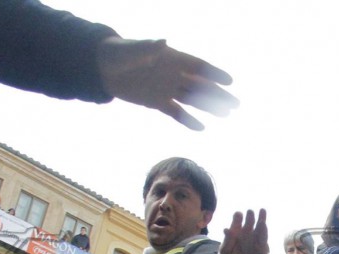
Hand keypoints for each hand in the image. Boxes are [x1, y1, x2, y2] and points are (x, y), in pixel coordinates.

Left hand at [95, 37, 238, 130]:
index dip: (214, 73)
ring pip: (192, 99)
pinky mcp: (157, 102)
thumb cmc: (118, 53)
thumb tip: (163, 41)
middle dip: (218, 94)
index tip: (229, 82)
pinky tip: (201, 128)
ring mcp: (167, 89)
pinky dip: (187, 120)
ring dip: (209, 107)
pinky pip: (176, 112)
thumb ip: (148, 47)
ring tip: (226, 115)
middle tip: (235, 104)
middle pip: (201, 85)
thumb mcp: (132, 50)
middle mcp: (173, 74)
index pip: (198, 66)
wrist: (103, 68)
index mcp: (171, 59)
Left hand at [220, 209, 268, 253]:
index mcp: (237, 232)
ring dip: (261, 219)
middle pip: (250, 222)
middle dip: (250, 216)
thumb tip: (226, 229)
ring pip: (259, 227)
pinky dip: (264, 232)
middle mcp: (248, 233)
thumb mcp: (225, 251)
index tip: (238, 214)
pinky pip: (264, 239)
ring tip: (262, 211)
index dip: (238, 218)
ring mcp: (256, 239)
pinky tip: (263, 225)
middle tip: (250, 211)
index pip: (237, 222)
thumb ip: (227, 240)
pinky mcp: (263, 247)